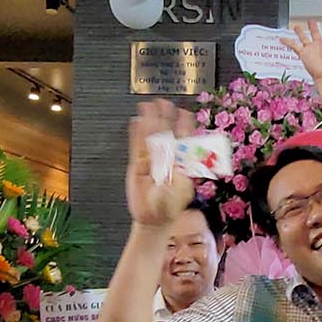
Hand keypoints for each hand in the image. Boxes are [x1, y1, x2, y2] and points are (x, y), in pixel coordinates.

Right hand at [126, 100, 196, 227]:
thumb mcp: (181, 190)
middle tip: (164, 102)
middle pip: (165, 133)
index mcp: (179, 162)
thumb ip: (182, 173)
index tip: (186, 112)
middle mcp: (166, 159)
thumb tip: (183, 158)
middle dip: (165, 117)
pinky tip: (136, 122)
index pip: (183, 139)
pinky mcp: (137, 165)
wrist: (153, 219)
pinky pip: (136, 146)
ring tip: (148, 106)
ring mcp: (151, 160)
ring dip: (149, 121)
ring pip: (150, 136)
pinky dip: (135, 134)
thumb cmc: (169, 207)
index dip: (185, 125)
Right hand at [284, 18, 321, 82]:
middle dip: (313, 26)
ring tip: (296, 27)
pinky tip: (282, 38)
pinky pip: (293, 45)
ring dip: (300, 32)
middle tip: (311, 20)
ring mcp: (311, 49)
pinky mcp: (303, 53)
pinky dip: (287, 42)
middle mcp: (320, 45)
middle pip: (315, 32)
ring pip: (304, 37)